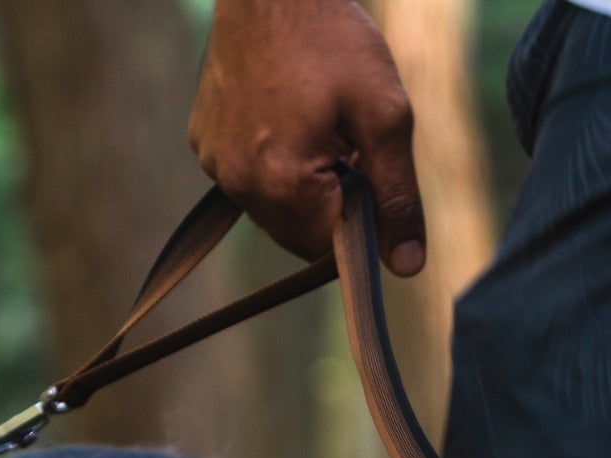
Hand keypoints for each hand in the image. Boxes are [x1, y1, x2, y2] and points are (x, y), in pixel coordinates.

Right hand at [189, 0, 425, 276]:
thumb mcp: (384, 113)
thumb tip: (407, 266)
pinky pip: (244, 178)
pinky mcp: (202, 144)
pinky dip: (269, 161)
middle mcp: (239, 187)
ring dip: (298, 184)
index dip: (360, 220)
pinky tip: (282, 113)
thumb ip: (397, 193)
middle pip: (298, 236)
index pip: (331, 249)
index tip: (370, 173)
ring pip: (271, 209)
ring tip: (314, 123)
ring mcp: (214, 166)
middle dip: (328, 204)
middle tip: (346, 143)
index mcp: (283, 185)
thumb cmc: (332, 39)